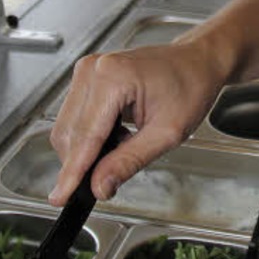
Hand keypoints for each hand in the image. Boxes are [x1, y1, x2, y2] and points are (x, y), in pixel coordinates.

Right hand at [49, 37, 224, 205]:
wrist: (196, 62)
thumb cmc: (190, 87)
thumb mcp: (166, 133)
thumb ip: (129, 161)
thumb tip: (100, 185)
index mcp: (114, 78)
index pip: (85, 136)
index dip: (72, 172)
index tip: (61, 196)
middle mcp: (93, 70)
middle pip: (69, 134)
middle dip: (82, 163)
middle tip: (108, 180)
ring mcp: (87, 71)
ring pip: (68, 128)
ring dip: (86, 149)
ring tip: (123, 145)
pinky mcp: (86, 77)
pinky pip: (75, 117)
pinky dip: (90, 136)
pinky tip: (116, 135)